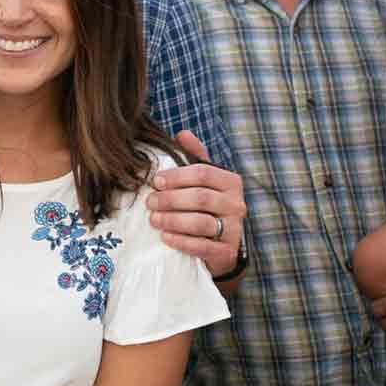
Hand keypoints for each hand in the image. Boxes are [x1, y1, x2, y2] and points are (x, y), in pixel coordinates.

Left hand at [148, 131, 245, 277]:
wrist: (220, 247)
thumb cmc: (207, 208)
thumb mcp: (204, 181)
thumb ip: (195, 158)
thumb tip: (182, 134)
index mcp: (231, 182)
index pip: (203, 172)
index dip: (177, 176)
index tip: (155, 181)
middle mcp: (237, 204)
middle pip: (200, 197)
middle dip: (170, 199)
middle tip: (149, 202)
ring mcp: (234, 230)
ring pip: (201, 222)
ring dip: (173, 220)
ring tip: (153, 219)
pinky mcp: (227, 252)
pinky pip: (203, 246)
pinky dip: (182, 241)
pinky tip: (165, 238)